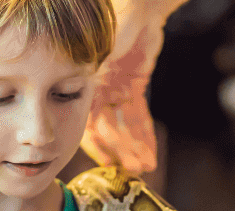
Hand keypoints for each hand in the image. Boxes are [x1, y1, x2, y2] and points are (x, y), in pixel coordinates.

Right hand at [81, 0, 180, 173]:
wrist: (139, 5)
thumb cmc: (117, 24)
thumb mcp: (99, 57)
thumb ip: (90, 85)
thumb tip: (90, 120)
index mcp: (84, 86)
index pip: (89, 125)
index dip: (99, 147)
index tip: (110, 165)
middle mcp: (97, 91)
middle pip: (109, 129)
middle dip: (122, 151)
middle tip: (134, 170)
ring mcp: (115, 89)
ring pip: (126, 126)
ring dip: (135, 147)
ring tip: (145, 167)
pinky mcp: (132, 86)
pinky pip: (139, 116)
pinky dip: (146, 135)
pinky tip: (150, 154)